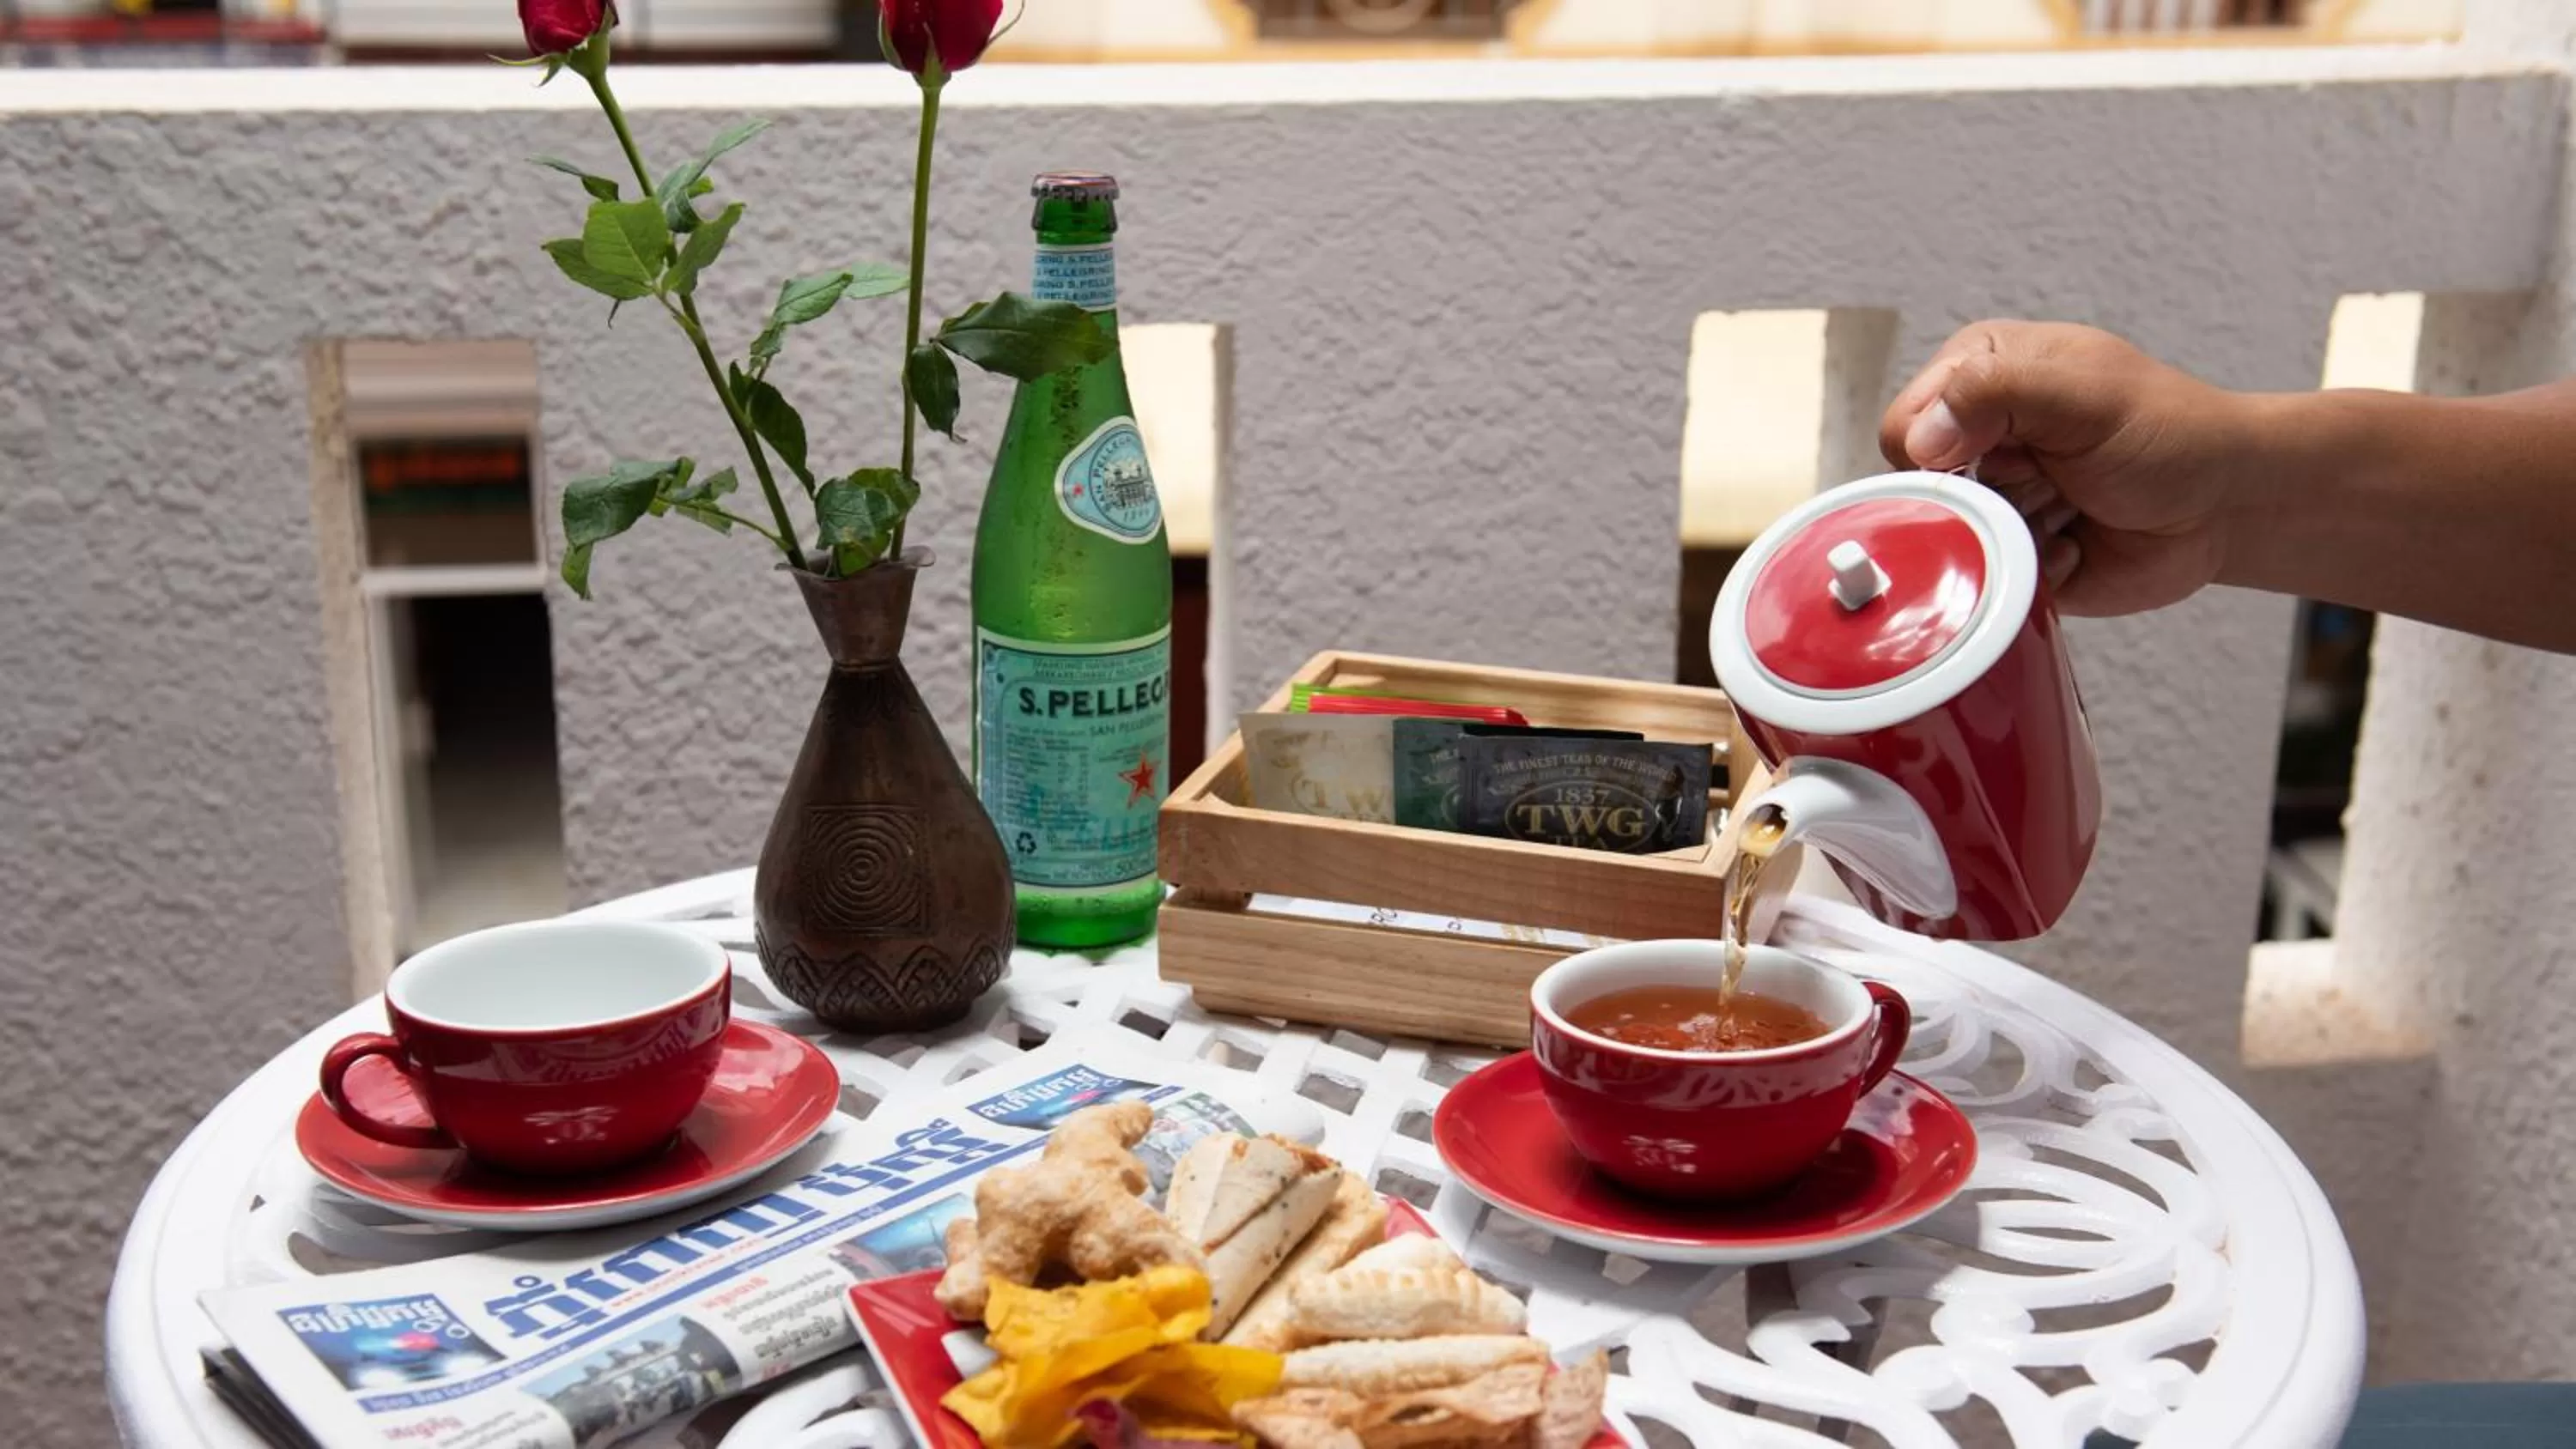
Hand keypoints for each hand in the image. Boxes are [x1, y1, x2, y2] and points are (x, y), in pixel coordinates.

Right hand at [1879, 321, 2252, 616]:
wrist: (2224, 506)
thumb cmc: (2167, 434)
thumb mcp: (2082, 394)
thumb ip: (1995, 393)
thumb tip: (1921, 438)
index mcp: (1978, 374)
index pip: (1904, 425)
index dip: (1942, 452)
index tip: (2005, 454)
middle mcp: (1974, 436)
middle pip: (1921, 493)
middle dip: (1988, 498)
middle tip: (2051, 479)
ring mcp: (1989, 500)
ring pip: (1951, 543)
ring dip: (2014, 536)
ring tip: (2068, 509)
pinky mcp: (2007, 555)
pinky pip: (1986, 583)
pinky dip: (2031, 572)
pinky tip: (2074, 545)